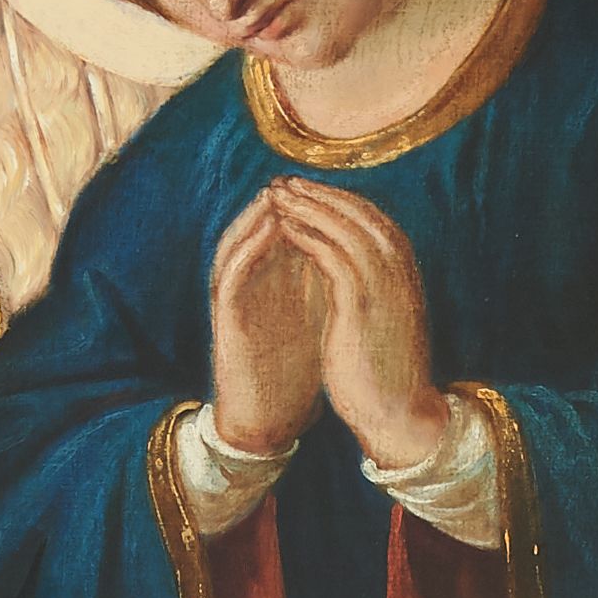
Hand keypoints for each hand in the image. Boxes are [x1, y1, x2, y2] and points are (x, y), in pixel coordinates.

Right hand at [209, 188, 325, 453]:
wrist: (268, 422)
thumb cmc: (295, 376)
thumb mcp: (323, 321)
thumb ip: (336, 286)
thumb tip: (372, 259)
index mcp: (278, 286)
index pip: (291, 233)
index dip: (312, 209)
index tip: (337, 186)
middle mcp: (254, 286)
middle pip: (262, 229)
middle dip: (284, 202)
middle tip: (303, 175)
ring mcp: (237, 299)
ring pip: (239, 242)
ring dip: (258, 215)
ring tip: (280, 190)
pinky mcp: (225, 317)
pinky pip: (230, 272)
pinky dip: (247, 246)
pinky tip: (268, 229)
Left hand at [269, 178, 446, 470]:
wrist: (401, 414)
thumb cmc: (390, 374)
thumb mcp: (387, 320)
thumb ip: (375, 290)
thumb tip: (352, 273)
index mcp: (407, 274)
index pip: (373, 219)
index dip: (340, 201)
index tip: (310, 191)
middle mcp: (400, 271)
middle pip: (359, 213)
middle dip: (321, 193)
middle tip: (287, 181)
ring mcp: (383, 285)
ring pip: (343, 227)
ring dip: (308, 206)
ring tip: (278, 195)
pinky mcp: (360, 304)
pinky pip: (330, 255)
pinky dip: (307, 235)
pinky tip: (284, 229)